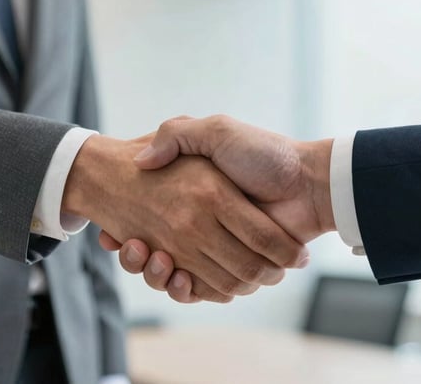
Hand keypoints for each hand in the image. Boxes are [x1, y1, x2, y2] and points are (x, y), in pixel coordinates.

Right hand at [63, 133, 309, 302]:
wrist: (309, 182)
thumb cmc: (264, 154)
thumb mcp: (216, 130)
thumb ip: (177, 135)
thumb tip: (141, 160)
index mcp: (193, 196)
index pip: (146, 218)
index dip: (125, 231)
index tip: (111, 233)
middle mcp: (200, 225)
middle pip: (153, 252)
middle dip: (136, 257)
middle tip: (133, 247)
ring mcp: (216, 249)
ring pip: (171, 275)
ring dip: (156, 275)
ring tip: (155, 259)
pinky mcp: (233, 270)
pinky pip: (201, 289)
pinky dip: (186, 290)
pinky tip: (178, 276)